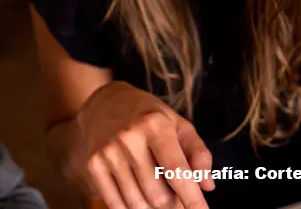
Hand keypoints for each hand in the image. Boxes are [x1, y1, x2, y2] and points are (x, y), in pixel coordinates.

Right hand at [76, 81, 214, 208]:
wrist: (105, 103)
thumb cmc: (150, 118)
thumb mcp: (179, 125)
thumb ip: (198, 154)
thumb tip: (207, 186)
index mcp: (155, 125)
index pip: (177, 171)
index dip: (192, 198)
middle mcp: (129, 138)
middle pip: (158, 196)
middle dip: (172, 202)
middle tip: (173, 192)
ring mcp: (108, 152)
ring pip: (138, 204)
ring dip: (151, 206)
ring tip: (154, 190)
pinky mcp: (93, 164)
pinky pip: (115, 204)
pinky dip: (130, 207)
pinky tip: (137, 194)